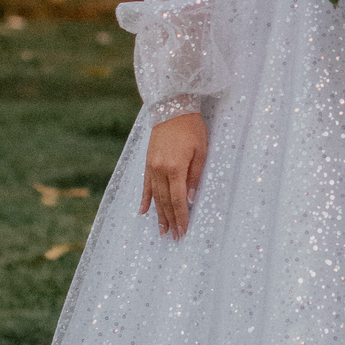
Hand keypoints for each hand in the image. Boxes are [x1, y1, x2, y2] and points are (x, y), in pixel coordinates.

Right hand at [140, 112, 207, 239]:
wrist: (172, 107)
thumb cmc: (191, 128)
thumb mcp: (200, 151)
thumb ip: (195, 176)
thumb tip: (190, 199)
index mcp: (175, 168)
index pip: (178, 200)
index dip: (181, 217)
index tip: (183, 231)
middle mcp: (160, 170)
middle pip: (165, 202)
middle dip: (170, 221)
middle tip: (173, 237)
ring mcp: (151, 167)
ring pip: (155, 196)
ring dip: (158, 215)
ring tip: (161, 231)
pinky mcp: (147, 162)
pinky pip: (145, 185)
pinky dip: (145, 200)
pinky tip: (143, 212)